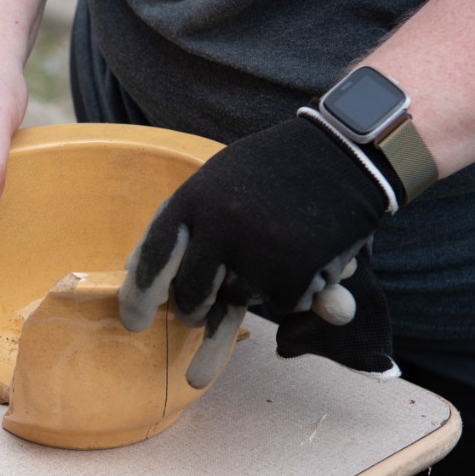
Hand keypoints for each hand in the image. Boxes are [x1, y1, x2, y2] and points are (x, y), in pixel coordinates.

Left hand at [118, 116, 390, 381]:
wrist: (343, 153)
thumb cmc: (271, 170)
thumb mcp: (215, 181)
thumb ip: (179, 223)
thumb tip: (131, 271)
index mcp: (194, 198)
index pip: (154, 259)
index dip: (139, 296)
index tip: (133, 322)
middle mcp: (221, 226)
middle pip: (189, 295)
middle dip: (191, 310)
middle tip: (194, 313)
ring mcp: (259, 252)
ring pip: (235, 302)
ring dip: (247, 290)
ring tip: (268, 250)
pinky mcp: (296, 273)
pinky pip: (278, 306)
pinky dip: (288, 291)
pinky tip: (301, 255)